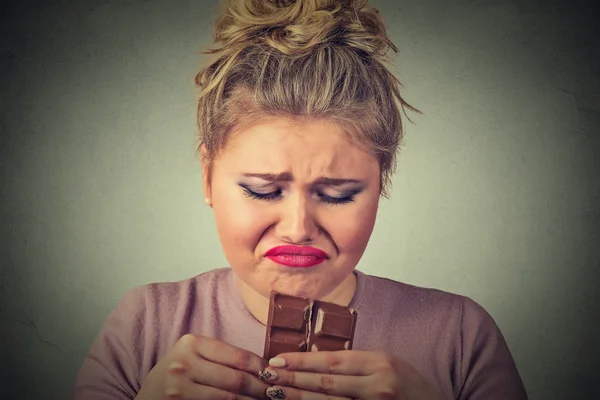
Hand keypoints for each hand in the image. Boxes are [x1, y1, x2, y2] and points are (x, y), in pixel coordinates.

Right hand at [135, 334, 270, 399]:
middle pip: (237, 378)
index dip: (262, 367)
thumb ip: (220, 357)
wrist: (146, 398)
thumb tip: (264, 365)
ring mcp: (180, 388)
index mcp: (191, 343)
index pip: (238, 356)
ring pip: (231, 398)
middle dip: (262, 388)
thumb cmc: (175, 375)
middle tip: (277, 392)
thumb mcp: (192, 356)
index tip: (275, 374)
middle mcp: (185, 364)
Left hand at [257, 350, 441, 399]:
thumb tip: (317, 361)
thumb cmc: (411, 389)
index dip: (302, 361)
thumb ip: (357, 365)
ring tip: (274, 393)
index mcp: (380, 363)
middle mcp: (378, 386)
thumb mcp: (389, 365)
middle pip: (326, 384)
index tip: (277, 360)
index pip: (332, 361)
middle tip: (267, 376)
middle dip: (293, 379)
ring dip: (298, 399)